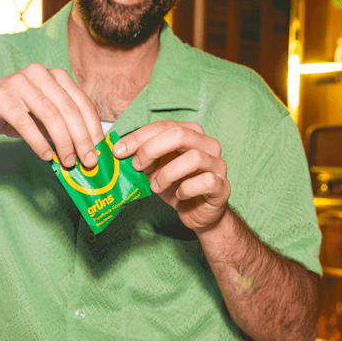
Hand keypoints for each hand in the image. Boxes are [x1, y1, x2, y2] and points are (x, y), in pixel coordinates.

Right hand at [0, 64, 103, 168]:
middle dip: (82, 138)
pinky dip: (39, 142)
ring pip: (51, 115)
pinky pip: (26, 123)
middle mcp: (39, 74)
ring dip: (63, 142)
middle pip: (69, 109)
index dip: (93, 127)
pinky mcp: (2, 97)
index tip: (100, 149)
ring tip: (68, 161)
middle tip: (88, 161)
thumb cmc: (15, 114)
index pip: (82, 101)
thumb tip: (88, 149)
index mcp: (55, 75)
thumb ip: (64, 127)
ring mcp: (20, 83)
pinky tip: (47, 156)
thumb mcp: (44, 118)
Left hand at [113, 121, 229, 232]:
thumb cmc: (177, 187)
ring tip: (156, 186)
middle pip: (179, 135)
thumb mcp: (155, 170)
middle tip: (136, 165)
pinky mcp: (223, 186)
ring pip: (193, 158)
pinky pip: (205, 182)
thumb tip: (119, 151)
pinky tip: (179, 195)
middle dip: (151, 149)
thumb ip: (143, 158)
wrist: (199, 214)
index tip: (118, 150)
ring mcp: (218, 164)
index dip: (138, 137)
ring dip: (167, 173)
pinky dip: (186, 189)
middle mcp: (208, 144)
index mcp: (191, 134)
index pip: (163, 126)